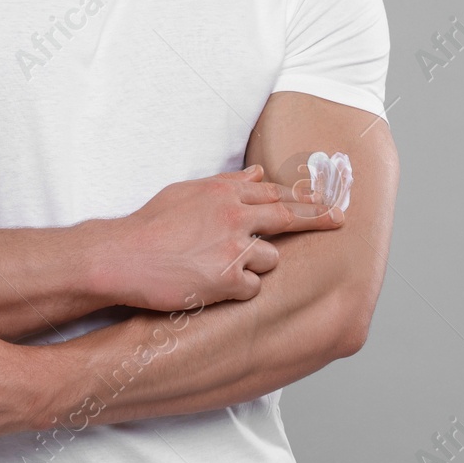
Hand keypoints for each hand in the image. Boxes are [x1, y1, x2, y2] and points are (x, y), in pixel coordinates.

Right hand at [106, 164, 343, 310]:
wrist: (122, 256)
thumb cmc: (150, 225)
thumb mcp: (187, 191)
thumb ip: (226, 183)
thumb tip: (258, 172)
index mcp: (225, 193)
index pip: (275, 193)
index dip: (305, 198)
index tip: (328, 201)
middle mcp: (235, 216)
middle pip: (289, 217)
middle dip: (319, 219)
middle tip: (340, 221)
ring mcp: (233, 248)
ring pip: (270, 259)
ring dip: (255, 265)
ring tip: (220, 266)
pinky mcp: (227, 280)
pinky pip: (252, 288)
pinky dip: (238, 290)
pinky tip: (213, 286)